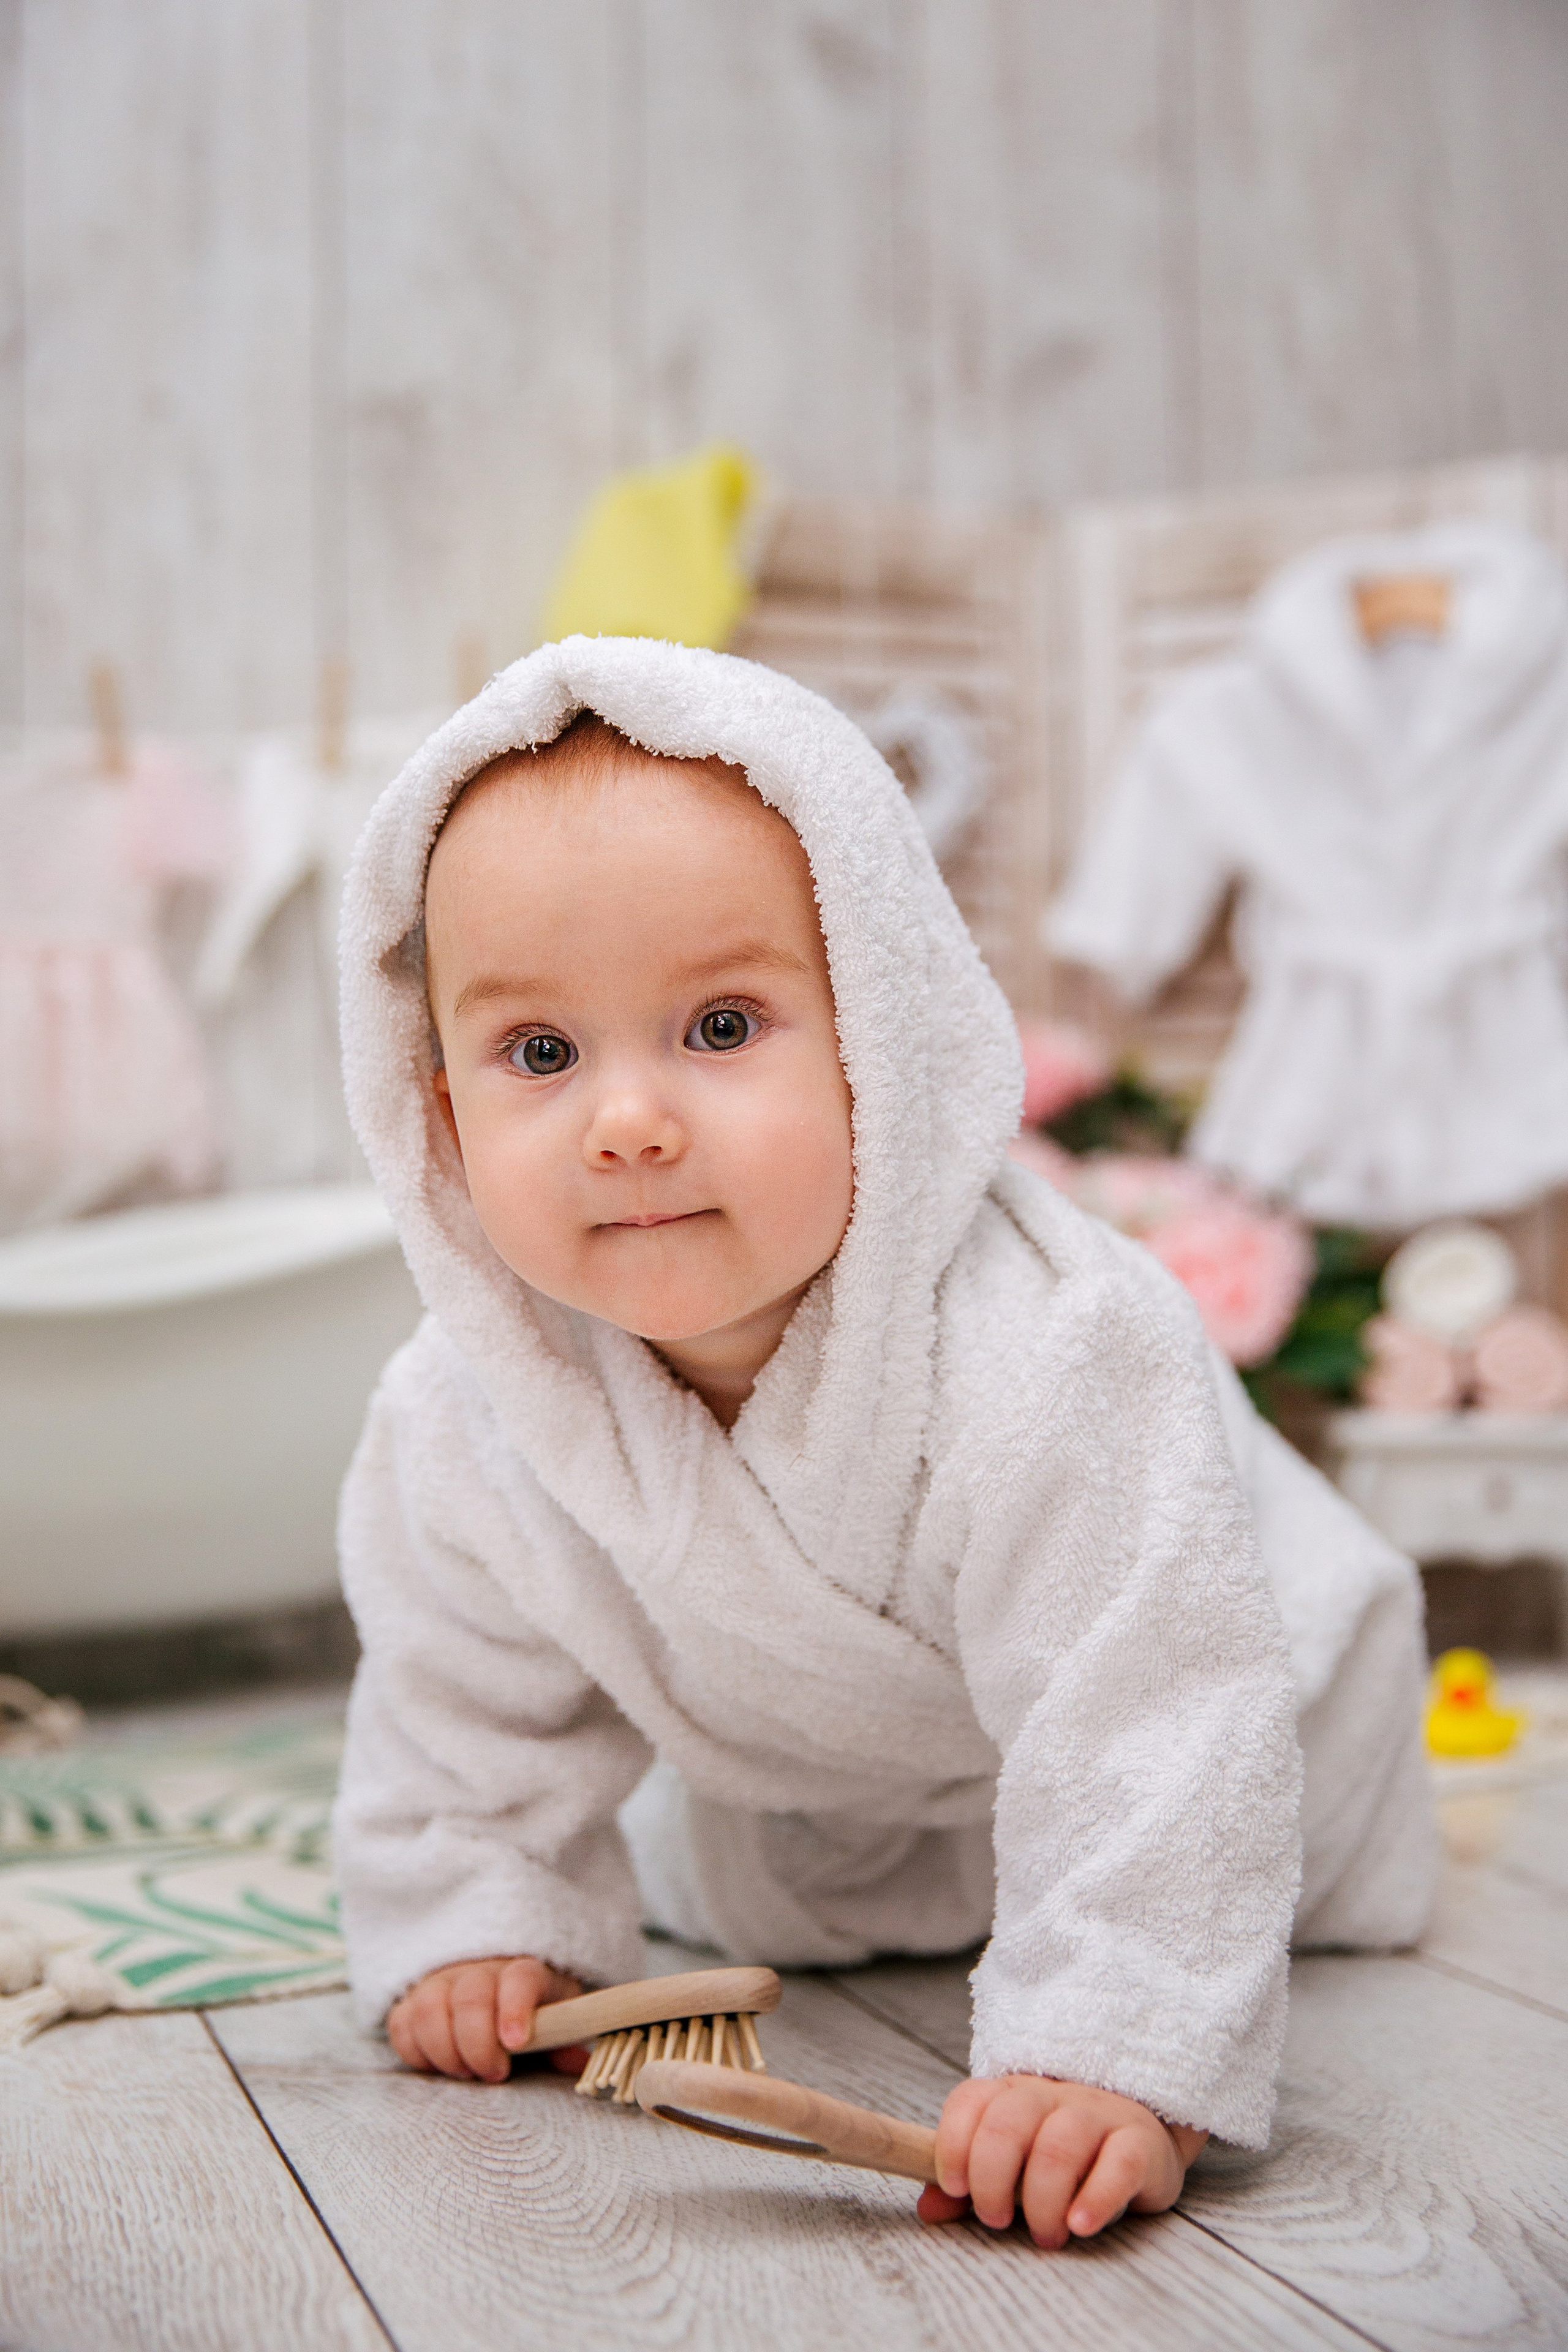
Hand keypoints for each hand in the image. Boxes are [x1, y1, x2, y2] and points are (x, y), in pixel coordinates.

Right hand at [386, 1954, 584, 2083]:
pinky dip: (417, 2052)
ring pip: (429, 2008)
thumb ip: (564, 2044)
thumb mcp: (556, 2024)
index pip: (520, 1979)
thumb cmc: (530, 2014)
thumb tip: (578, 2066)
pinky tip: (439, 2068)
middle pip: (470, 1996)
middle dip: (479, 2045)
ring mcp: (441, 1983)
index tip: (515, 2043)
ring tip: (467, 2074)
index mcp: (525, 1972)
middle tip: (494, 2074)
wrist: (494, 1985)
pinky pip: (401, 2024)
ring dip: (446, 2051)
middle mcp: (479, 1971)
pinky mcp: (412, 2002)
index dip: (515, 2008)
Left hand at [916, 2074, 1206, 2247]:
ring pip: (1059, 2145)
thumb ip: (969, 2186)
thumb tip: (928, 2208)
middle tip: (997, 2220)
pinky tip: (1080, 2225)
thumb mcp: (1013, 2168)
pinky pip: (1118, 2164)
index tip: (956, 2188)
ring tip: (1045, 2236)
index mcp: (1011, 2095)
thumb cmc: (1063, 2159)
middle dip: (992, 2179)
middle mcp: (1051, 2096)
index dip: (953, 2144)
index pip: (970, 2101)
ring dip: (1042, 2201)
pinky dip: (1095, 2198)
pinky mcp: (1140, 2142)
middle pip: (1009, 2122)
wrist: (1141, 2136)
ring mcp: (1098, 2114)